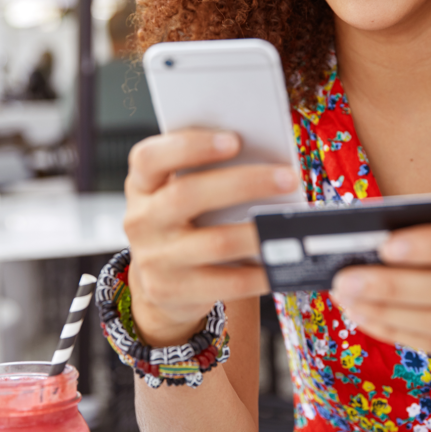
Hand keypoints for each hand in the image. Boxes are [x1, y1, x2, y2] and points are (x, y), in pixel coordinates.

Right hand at [123, 129, 298, 345]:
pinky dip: (259, 272)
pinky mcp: (173, 291)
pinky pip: (226, 283)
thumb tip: (266, 162)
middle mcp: (141, 220)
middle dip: (243, 183)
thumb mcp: (179, 193)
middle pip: (188, 195)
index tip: (234, 140)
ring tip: (289, 223)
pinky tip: (279, 262)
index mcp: (143, 185)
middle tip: (287, 178)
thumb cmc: (183, 223)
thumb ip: (208, 174)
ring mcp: (154, 259)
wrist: (161, 283)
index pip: (150, 158)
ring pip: (214, 242)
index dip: (190, 146)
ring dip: (258, 232)